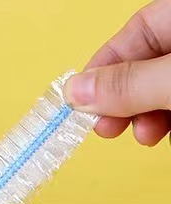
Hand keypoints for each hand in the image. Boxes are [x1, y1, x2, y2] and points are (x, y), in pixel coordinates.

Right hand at [64, 0, 170, 144]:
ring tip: (144, 136)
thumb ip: (129, 84)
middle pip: (147, 64)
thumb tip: (76, 91)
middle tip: (109, 127)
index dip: (104, 68)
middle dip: (124, 100)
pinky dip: (167, 120)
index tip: (82, 102)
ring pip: (162, 88)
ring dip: (144, 117)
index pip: (136, 32)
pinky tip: (163, 135)